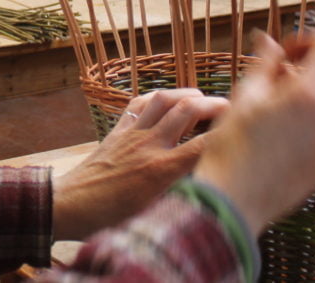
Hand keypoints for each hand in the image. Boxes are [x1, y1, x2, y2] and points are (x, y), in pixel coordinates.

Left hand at [52, 88, 228, 240]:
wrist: (69, 207)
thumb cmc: (110, 220)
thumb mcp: (154, 215)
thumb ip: (182, 197)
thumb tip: (210, 190)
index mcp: (160, 170)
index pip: (204, 145)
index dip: (228, 135)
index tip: (246, 132)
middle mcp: (148, 146)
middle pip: (187, 110)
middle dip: (212, 104)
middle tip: (230, 107)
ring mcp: (130, 134)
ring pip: (163, 99)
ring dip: (185, 93)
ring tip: (201, 98)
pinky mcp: (116, 131)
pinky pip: (138, 104)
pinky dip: (156, 97)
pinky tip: (166, 101)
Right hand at [193, 32, 314, 233]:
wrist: (234, 202)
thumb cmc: (231, 147)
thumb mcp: (244, 97)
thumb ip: (265, 64)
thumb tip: (267, 40)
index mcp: (308, 97)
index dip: (311, 40)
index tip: (287, 50)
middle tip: (293, 64)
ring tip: (285, 94)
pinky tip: (288, 121)